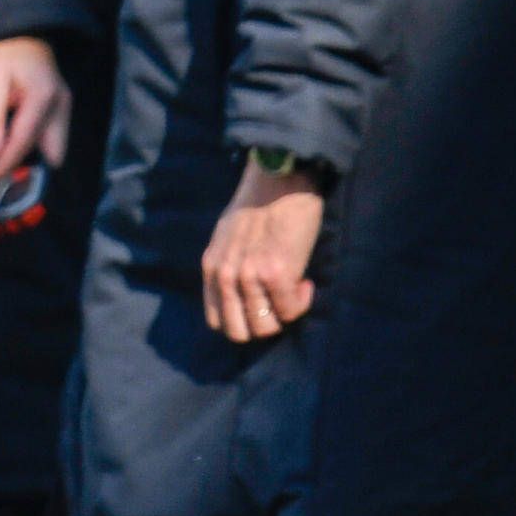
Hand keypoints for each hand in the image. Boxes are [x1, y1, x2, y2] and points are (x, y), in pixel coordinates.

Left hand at [0, 36, 71, 188]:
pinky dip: (33, 146)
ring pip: (53, 147)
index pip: (22, 143)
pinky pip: (52, 137)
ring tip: (0, 165)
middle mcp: (61, 107)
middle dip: (26, 167)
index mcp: (42, 98)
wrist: (19, 32)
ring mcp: (65, 108)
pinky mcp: (62, 109)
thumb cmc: (0, 54)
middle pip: (48, 152)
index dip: (4, 167)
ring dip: (30, 157)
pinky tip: (11, 146)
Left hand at [202, 159, 322, 341]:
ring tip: (292, 289)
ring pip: (266, 327)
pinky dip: (301, 302)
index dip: (242, 321)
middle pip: (238, 332)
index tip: (260, 305)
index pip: (217, 320)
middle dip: (263, 324)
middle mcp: (225, 276)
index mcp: (210, 268)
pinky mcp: (276, 274)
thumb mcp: (225, 239)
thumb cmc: (257, 207)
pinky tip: (305, 282)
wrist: (278, 183)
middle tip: (278, 304)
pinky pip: (290, 310)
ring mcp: (249, 277)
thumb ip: (228, 267)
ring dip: (284, 314)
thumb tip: (242, 295)